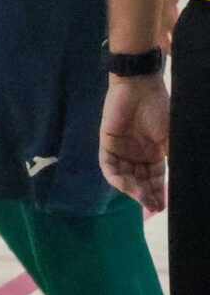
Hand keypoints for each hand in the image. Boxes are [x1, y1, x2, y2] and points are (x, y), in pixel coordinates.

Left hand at [98, 73, 170, 212]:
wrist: (141, 87)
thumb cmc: (160, 109)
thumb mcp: (171, 137)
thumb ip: (174, 157)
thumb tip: (187, 179)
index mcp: (153, 154)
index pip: (154, 179)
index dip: (157, 193)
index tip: (162, 207)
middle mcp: (137, 155)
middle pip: (139, 181)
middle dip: (146, 196)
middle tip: (153, 207)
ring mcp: (122, 150)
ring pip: (124, 177)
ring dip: (132, 190)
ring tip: (143, 199)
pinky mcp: (107, 143)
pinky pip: (108, 165)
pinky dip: (115, 177)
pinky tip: (125, 186)